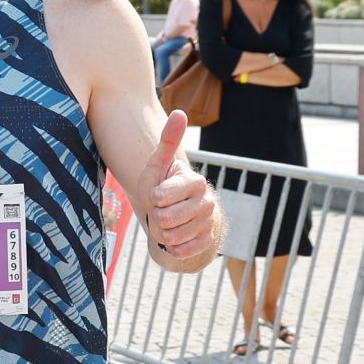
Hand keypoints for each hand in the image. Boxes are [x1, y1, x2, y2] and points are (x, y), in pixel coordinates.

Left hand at [140, 110, 217, 258]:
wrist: (173, 210)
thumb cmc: (161, 184)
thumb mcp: (158, 163)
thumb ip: (168, 141)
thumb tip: (180, 112)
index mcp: (196, 181)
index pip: (161, 197)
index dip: (153, 198)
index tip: (158, 194)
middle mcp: (207, 201)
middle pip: (166, 219)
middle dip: (156, 217)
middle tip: (161, 210)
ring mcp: (209, 222)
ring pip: (172, 237)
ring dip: (163, 233)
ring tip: (168, 222)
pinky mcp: (208, 241)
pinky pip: (183, 251)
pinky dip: (173, 247)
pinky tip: (176, 236)